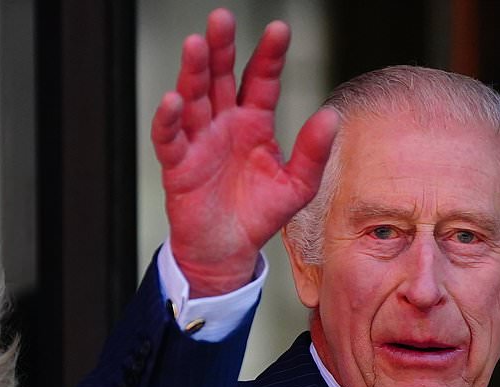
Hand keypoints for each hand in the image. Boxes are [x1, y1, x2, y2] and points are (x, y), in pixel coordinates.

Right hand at [153, 8, 337, 296]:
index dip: (268, 55)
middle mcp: (224, 123)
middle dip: (221, 48)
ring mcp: (199, 140)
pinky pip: (169, 138)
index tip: (279, 30)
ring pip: (193, 98)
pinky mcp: (178, 165)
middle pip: (220, 76)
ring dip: (192, 72)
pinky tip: (172, 100)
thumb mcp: (297, 185)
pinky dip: (168, 119)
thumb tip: (332, 117)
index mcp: (254, 121)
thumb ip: (313, 152)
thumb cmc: (259, 214)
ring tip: (196, 45)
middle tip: (222, 19)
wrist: (228, 251)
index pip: (260, 79)